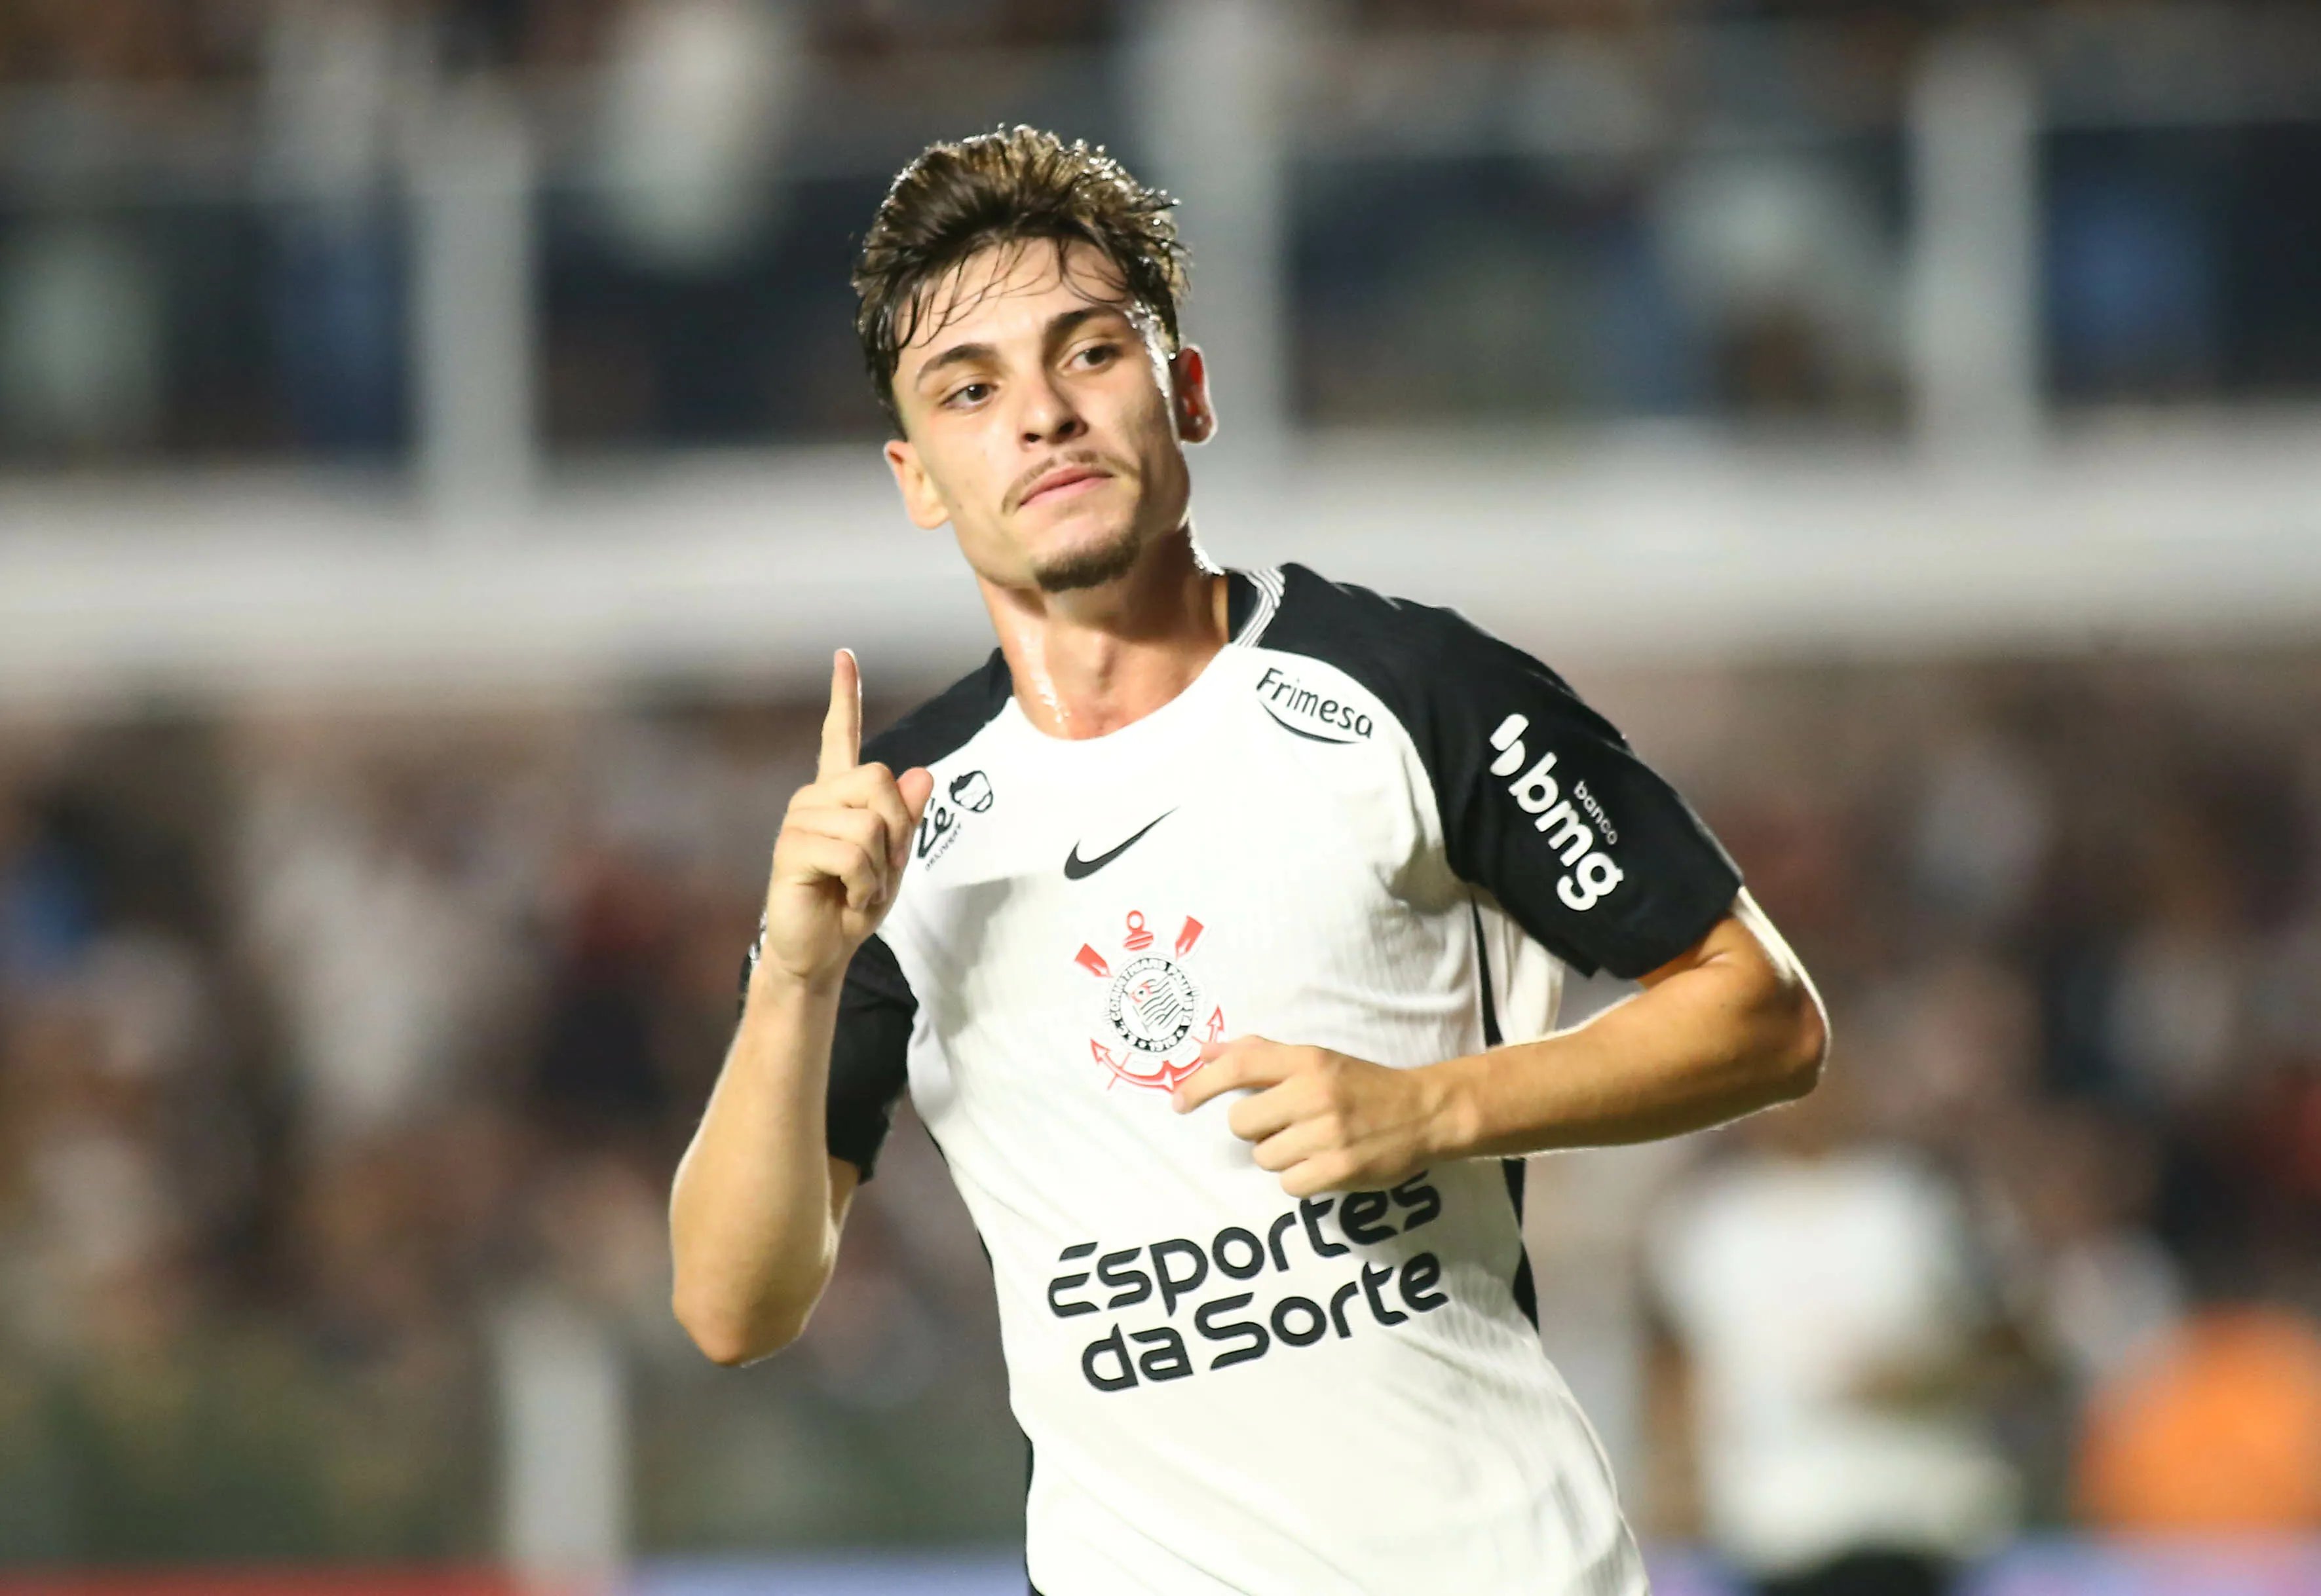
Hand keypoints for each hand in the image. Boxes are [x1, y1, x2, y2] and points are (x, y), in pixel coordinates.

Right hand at [757, 650, 934, 989]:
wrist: (822, 952)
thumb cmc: (854, 904)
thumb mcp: (894, 860)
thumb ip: (906, 818)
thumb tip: (921, 773)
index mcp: (837, 795)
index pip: (838, 736)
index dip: (843, 696)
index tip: (844, 655)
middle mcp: (813, 799)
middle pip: (879, 779)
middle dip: (898, 831)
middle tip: (882, 870)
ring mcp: (798, 821)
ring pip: (870, 824)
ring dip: (881, 869)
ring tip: (859, 888)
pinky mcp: (790, 850)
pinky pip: (853, 854)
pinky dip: (865, 885)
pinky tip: (847, 898)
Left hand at [1172, 1037, 1463, 1196]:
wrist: (1425, 1112)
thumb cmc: (1361, 1085)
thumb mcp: (1316, 1058)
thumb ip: (1260, 1054)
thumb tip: (1205, 1050)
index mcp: (1307, 1060)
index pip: (1240, 1066)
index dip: (1200, 1085)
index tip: (1178, 1103)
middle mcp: (1314, 1093)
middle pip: (1242, 1122)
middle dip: (1255, 1128)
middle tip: (1284, 1124)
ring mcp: (1328, 1133)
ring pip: (1264, 1157)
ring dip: (1279, 1155)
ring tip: (1311, 1144)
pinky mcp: (1340, 1169)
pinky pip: (1289, 1184)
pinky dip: (1299, 1179)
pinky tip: (1322, 1164)